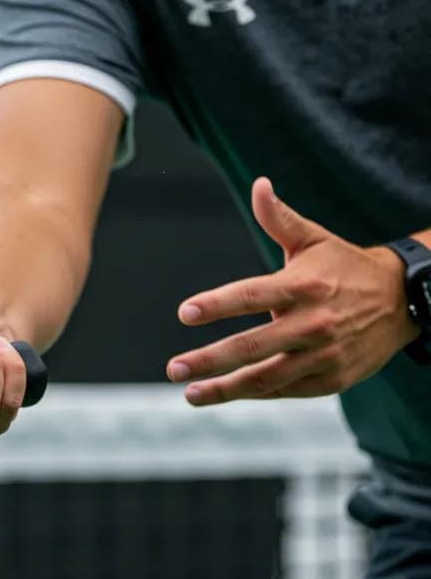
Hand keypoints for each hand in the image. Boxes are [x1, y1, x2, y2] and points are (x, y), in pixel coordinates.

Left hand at [166, 177, 418, 404]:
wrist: (404, 301)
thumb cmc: (345, 268)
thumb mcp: (314, 240)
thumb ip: (280, 219)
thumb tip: (259, 185)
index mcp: (303, 286)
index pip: (252, 295)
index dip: (217, 305)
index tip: (184, 313)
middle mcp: (314, 323)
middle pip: (253, 346)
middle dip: (209, 359)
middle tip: (174, 368)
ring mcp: (323, 355)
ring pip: (266, 378)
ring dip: (224, 389)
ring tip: (190, 392)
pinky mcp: (331, 379)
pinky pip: (284, 391)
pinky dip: (253, 393)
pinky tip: (224, 393)